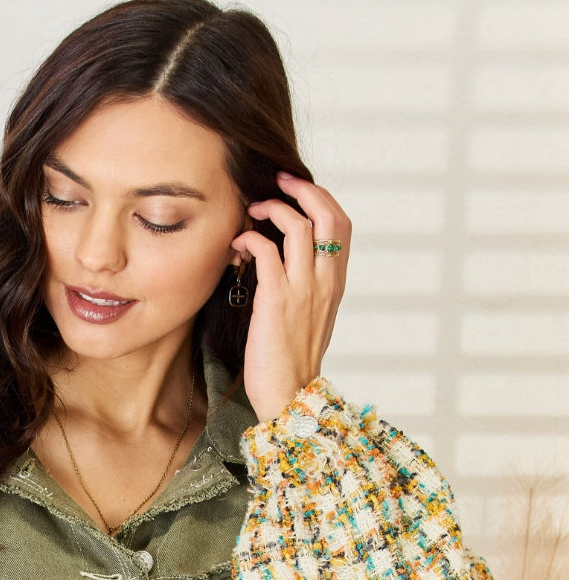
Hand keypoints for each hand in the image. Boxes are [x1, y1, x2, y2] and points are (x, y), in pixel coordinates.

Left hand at [230, 173, 350, 422]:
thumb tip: (285, 258)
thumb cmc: (293, 360)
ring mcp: (303, 290)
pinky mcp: (276, 301)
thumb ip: (307, 285)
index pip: (342, 224)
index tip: (296, 190)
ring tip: (252, 211)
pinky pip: (266, 252)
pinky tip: (238, 245)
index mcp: (335, 283)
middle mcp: (324, 282)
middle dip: (302, 189)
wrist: (290, 396)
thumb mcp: (311, 317)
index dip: (321, 198)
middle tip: (277, 182)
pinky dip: (250, 238)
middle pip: (328, 214)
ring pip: (298, 226)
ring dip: (272, 208)